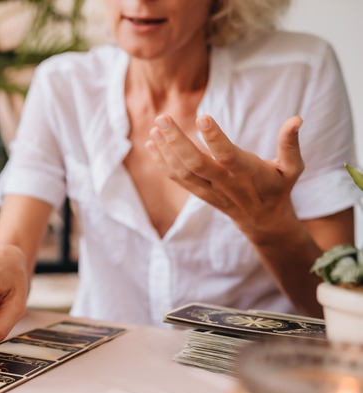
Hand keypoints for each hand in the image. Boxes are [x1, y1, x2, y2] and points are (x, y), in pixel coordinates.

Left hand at [145, 114, 304, 238]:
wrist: (262, 220)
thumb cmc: (278, 187)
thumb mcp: (292, 169)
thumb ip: (290, 145)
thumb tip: (297, 119)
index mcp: (246, 173)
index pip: (227, 155)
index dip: (215, 137)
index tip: (202, 116)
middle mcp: (224, 182)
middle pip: (195, 163)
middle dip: (176, 141)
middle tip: (163, 118)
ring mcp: (208, 189)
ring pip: (181, 172)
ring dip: (164, 150)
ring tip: (154, 128)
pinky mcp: (198, 193)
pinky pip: (176, 179)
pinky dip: (162, 162)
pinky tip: (151, 144)